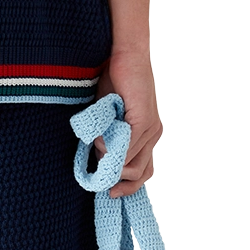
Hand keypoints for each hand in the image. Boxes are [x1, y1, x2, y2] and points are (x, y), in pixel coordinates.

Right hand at [93, 46, 159, 196]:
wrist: (123, 56)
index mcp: (146, 136)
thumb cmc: (113, 84)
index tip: (109, 192)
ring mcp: (150, 129)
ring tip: (97, 140)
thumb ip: (108, 139)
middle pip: (137, 173)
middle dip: (115, 176)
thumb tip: (100, 161)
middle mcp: (153, 135)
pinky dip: (108, 146)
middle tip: (97, 171)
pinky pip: (125, 146)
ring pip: (129, 162)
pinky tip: (100, 135)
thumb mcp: (109, 119)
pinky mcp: (143, 120)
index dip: (128, 187)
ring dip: (108, 156)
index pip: (143, 173)